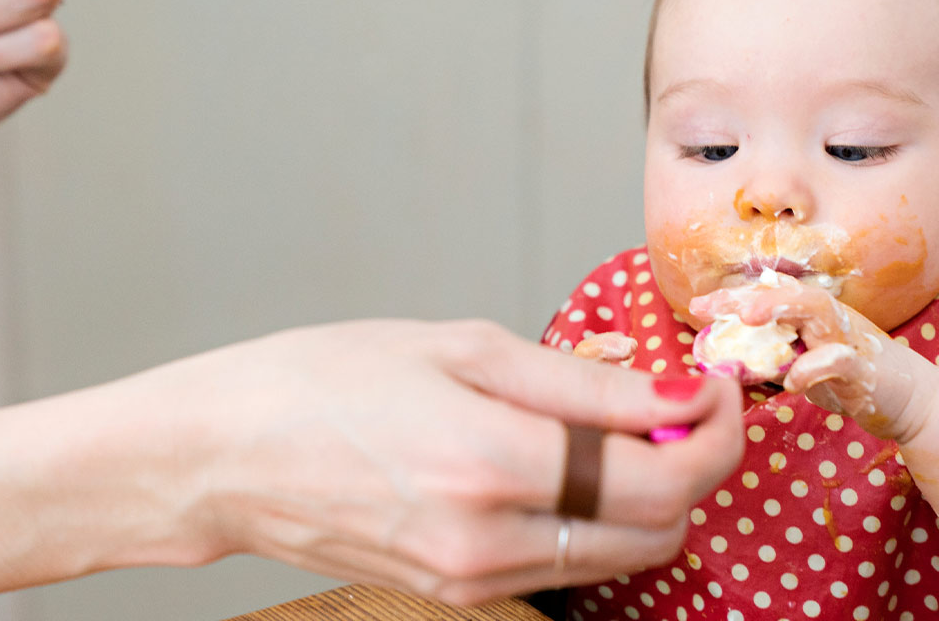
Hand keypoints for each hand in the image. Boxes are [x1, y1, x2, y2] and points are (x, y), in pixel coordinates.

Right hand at [122, 319, 743, 605]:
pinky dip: (592, 521)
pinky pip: (565, 566)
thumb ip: (581, 382)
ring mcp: (473, 577)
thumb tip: (678, 398)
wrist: (221, 458)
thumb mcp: (455, 346)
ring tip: (609, 430)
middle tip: (672, 404)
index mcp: (492, 459)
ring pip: (621, 556)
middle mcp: (489, 536)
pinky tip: (559, 466)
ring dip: (645, 497)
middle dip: (690, 465)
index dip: (717, 432)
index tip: (717, 388)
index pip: (664, 475)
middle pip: (660, 528)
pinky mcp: (457, 593)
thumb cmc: (317, 383)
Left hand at [689, 282, 938, 440]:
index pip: (769, 296)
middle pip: (788, 292)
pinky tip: (792, 382)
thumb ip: (772, 356)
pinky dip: (815, 367)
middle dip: (747, 297)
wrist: (912, 401)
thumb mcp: (803, 365)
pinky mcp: (866, 368)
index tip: (697, 306)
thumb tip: (728, 355)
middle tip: (710, 307)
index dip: (732, 298)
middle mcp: (830, 318)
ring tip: (749, 319)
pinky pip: (840, 359)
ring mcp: (850, 339)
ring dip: (782, 309)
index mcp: (813, 316)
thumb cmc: (852, 378)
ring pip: (817, 309)